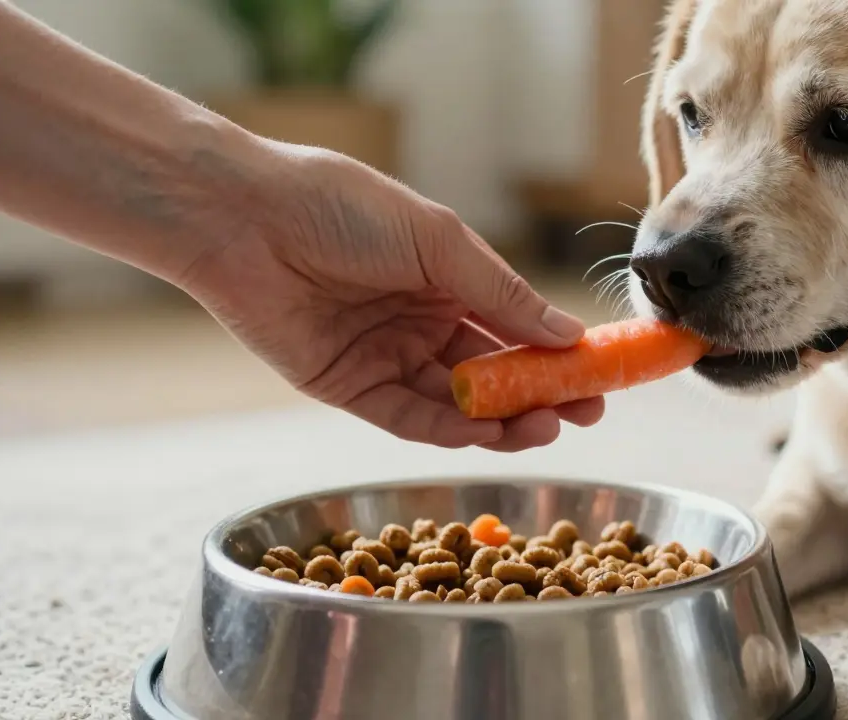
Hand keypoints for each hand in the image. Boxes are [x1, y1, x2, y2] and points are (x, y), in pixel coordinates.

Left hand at [179, 144, 603, 450]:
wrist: (244, 219)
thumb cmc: (340, 207)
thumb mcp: (438, 242)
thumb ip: (501, 294)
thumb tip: (567, 335)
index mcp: (448, 278)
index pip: (517, 325)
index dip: (560, 354)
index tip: (603, 375)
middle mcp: (423, 321)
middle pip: (495, 371)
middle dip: (541, 395)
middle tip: (585, 413)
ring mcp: (388, 357)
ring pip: (458, 403)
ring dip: (503, 420)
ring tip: (545, 427)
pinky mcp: (350, 389)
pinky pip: (410, 417)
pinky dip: (450, 430)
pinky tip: (485, 433)